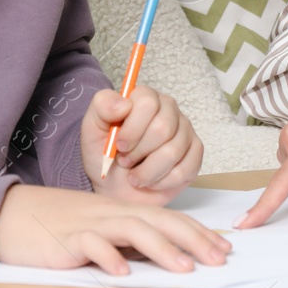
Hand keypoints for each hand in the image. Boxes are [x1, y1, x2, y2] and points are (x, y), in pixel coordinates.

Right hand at [0, 183, 229, 275]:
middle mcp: (113, 213)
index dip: (197, 232)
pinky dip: (108, 257)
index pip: (168, 218)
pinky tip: (122, 272)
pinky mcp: (67, 238)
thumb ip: (128, 241)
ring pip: (132, 230)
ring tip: (184, 268)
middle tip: (218, 258)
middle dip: (193, 240)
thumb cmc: (59, 226)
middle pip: (160, 221)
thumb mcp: (100, 230)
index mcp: (124, 211)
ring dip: (161, 249)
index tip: (223, 247)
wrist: (12, 215)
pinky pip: (91, 244)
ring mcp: (91, 223)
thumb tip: (163, 257)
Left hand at [80, 86, 202, 202]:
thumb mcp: (92, 131)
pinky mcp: (195, 154)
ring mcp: (185, 131)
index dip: (132, 129)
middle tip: (125, 161)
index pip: (147, 103)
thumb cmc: (104, 158)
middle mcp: (169, 110)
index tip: (119, 145)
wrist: (115, 189)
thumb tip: (124, 104)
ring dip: (147, 172)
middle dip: (139, 152)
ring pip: (172, 152)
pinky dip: (162, 182)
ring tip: (135, 175)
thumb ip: (102, 108)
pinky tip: (152, 181)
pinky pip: (185, 169)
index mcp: (145, 98)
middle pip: (163, 128)